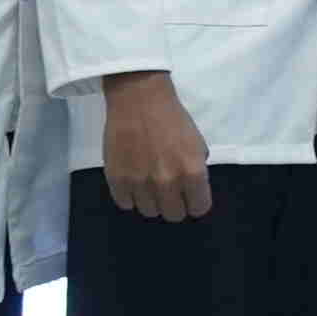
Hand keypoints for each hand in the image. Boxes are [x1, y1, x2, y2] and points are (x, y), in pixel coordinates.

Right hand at [98, 71, 213, 222]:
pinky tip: (133, 181)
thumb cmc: (172, 119)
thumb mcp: (197, 143)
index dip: (196, 203)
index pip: (199, 208)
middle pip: (174, 215)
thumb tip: (192, 189)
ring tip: (149, 184)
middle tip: (169, 191)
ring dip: (151, 201)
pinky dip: (130, 196)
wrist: (139, 100)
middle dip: (175, 205)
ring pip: (149, 211)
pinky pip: (125, 203)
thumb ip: (196, 170)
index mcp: (192, 172)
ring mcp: (140, 183)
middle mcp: (167, 182)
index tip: (190, 197)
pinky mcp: (117, 180)